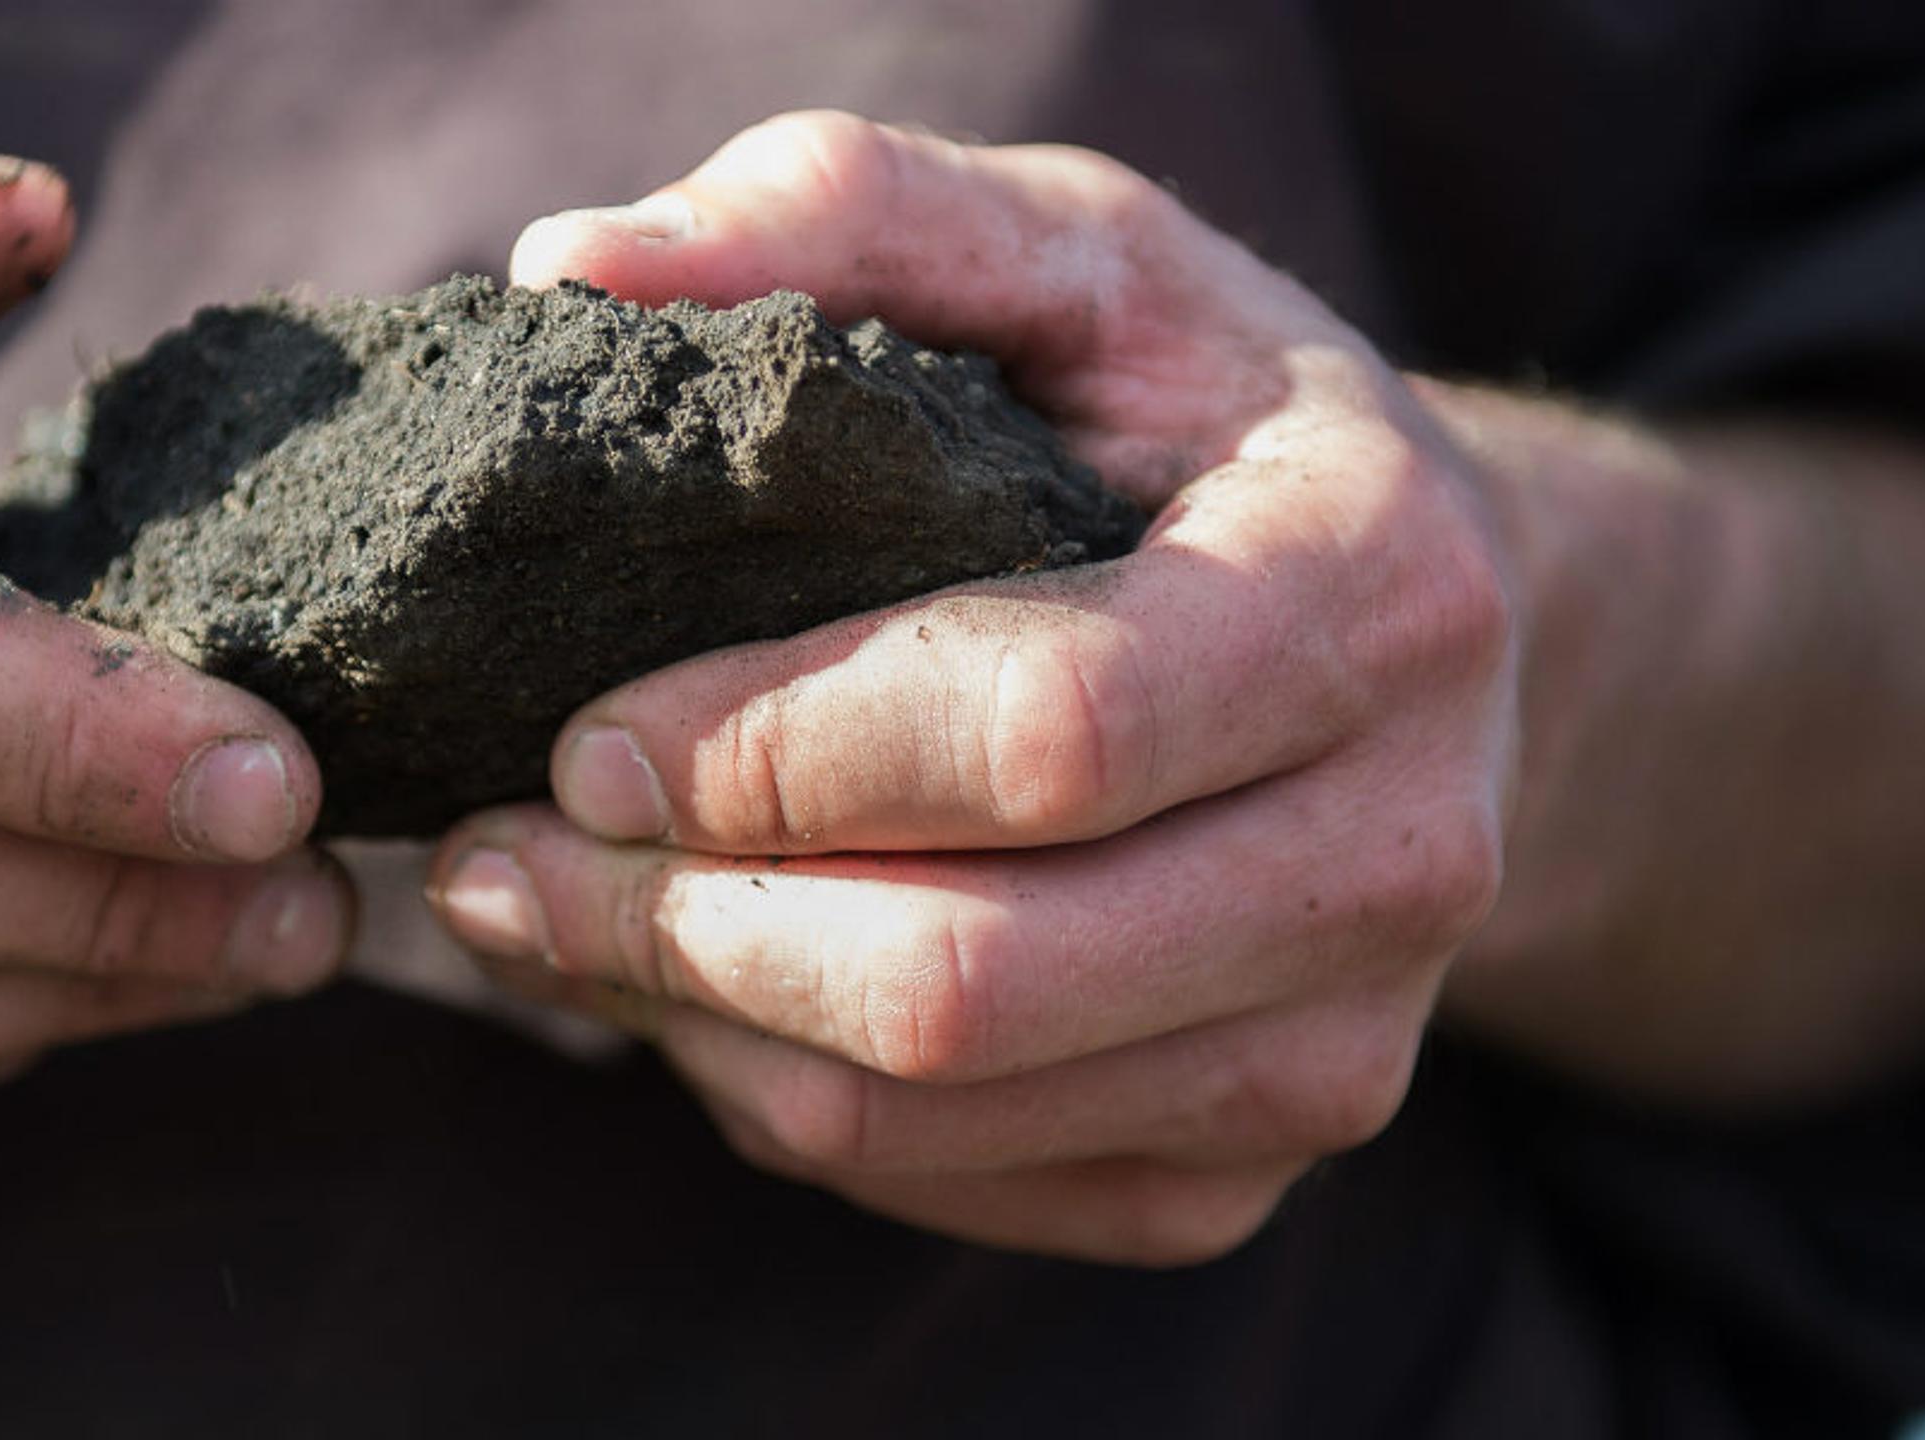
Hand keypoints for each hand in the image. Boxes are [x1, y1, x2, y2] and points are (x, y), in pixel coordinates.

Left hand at [431, 113, 1515, 1264]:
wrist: (1428, 634)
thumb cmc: (1202, 421)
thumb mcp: (1073, 252)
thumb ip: (843, 209)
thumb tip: (579, 269)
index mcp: (1378, 595)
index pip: (1043, 735)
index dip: (773, 750)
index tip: (583, 729)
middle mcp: (1401, 853)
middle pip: (970, 978)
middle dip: (673, 924)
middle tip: (496, 858)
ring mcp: (1340, 1051)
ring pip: (933, 1113)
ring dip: (688, 1027)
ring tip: (554, 915)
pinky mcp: (1250, 1175)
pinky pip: (950, 1189)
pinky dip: (775, 1101)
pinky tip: (700, 984)